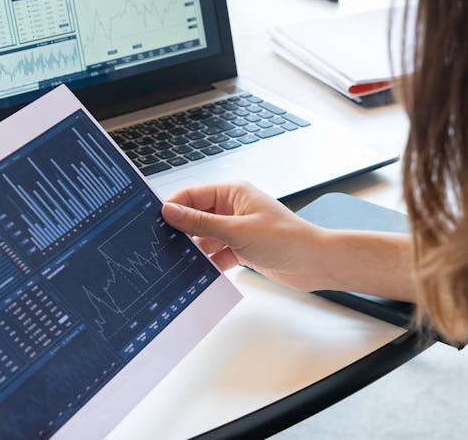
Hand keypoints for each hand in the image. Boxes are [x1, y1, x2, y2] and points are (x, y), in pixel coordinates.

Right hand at [161, 181, 328, 291]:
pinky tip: (199, 274)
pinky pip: (217, 254)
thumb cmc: (286, 239)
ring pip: (205, 238)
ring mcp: (238, 229)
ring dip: (195, 250)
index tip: (153, 222)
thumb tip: (170, 211)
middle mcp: (234, 208)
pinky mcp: (242, 248)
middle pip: (196, 217)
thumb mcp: (237, 230)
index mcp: (233, 193)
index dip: (172, 207)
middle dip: (181, 231)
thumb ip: (200, 223)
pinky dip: (209, 263)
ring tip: (177, 263)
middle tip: (161, 246)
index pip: (192, 194)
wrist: (314, 263)